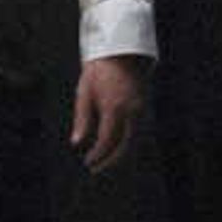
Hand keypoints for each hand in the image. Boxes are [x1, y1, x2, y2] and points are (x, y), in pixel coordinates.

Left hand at [72, 53, 150, 171]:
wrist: (122, 52)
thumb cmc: (99, 71)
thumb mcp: (84, 93)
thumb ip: (82, 119)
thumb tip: (77, 143)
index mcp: (114, 108)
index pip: (107, 141)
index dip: (98, 155)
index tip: (88, 162)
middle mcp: (132, 111)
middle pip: (125, 146)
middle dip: (111, 161)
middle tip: (96, 169)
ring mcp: (141, 110)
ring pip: (134, 141)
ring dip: (120, 154)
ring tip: (105, 162)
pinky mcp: (145, 108)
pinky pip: (138, 132)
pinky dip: (128, 143)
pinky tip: (116, 147)